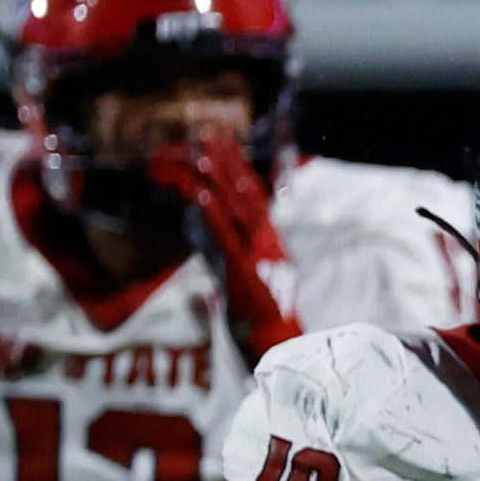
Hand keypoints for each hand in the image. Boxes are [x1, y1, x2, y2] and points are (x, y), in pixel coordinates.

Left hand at [144, 135, 299, 361]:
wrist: (278, 348)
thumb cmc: (261, 320)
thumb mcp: (241, 278)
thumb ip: (224, 255)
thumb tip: (202, 231)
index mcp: (271, 242)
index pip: (255, 195)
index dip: (239, 164)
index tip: (224, 138)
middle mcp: (269, 244)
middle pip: (248, 195)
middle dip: (229, 161)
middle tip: (210, 131)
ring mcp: (258, 258)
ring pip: (238, 213)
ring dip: (220, 182)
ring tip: (203, 154)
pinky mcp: (245, 275)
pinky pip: (227, 242)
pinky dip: (214, 219)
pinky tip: (201, 198)